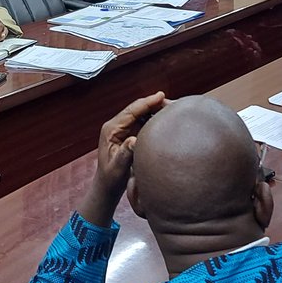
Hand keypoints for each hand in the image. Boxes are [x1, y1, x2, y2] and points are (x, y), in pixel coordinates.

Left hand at [79, 92, 167, 225]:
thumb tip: (135, 139)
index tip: (161, 96)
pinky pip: (144, 122)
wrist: (107, 186)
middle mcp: (117, 125)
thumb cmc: (111, 179)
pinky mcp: (130, 134)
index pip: (131, 111)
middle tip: (174, 104)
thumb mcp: (117, 168)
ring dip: (156, 110)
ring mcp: (124, 129)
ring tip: (174, 109)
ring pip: (142, 114)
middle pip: (138, 109)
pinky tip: (167, 120)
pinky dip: (155, 119)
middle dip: (155, 104)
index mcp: (111, 129)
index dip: (147, 102)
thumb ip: (125, 153)